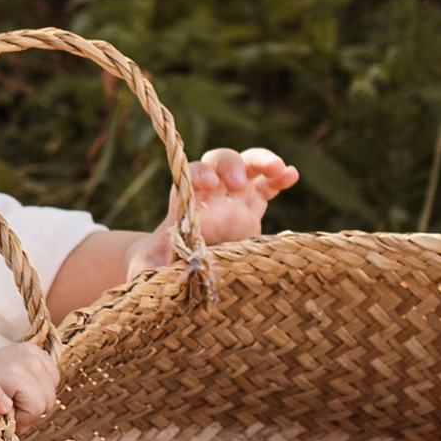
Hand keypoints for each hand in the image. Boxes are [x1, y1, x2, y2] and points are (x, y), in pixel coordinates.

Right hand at [0, 340, 57, 440]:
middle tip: (23, 424)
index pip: (37, 357)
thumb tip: (47, 403)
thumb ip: (14, 408)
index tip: (30, 417)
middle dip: (41, 395)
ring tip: (10, 427)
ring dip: (26, 400)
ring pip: (14, 368)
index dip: (45, 385)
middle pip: (32, 357)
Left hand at [140, 146, 297, 263]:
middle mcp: (208, 196)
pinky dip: (279, 178)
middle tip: (237, 183)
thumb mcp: (148, 270)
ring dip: (261, 161)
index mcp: (183, 204)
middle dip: (228, 165)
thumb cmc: (156, 267)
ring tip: (278, 167)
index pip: (188, 178)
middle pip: (218, 163)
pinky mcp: (251, 212)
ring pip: (246, 167)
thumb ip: (149, 270)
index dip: (199, 175)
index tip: (209, 184)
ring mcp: (232, 200)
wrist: (172, 267)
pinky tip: (292, 175)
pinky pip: (267, 188)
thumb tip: (155, 278)